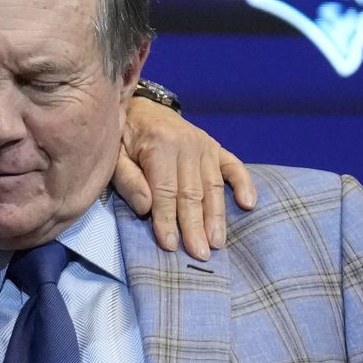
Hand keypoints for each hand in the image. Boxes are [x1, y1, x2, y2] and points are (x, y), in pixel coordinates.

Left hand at [113, 98, 255, 259]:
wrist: (142, 108)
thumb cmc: (125, 138)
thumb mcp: (114, 155)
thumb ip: (128, 180)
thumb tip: (146, 208)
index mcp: (160, 145)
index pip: (166, 190)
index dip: (167, 219)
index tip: (170, 245)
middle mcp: (188, 144)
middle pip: (192, 193)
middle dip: (195, 227)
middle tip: (199, 255)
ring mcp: (205, 145)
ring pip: (213, 186)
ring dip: (216, 217)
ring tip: (217, 242)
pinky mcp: (215, 148)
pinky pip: (233, 166)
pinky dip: (244, 184)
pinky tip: (248, 204)